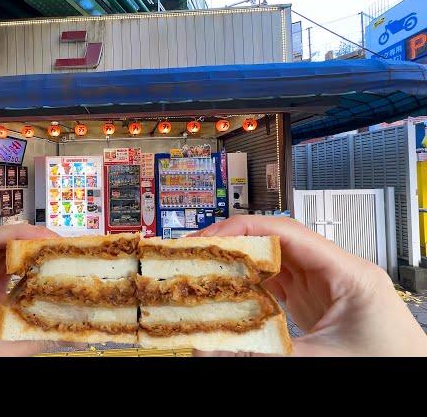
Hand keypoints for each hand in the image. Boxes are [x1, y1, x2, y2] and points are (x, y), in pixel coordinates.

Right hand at [190, 215, 426, 356]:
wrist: (414, 375)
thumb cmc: (388, 362)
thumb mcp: (320, 359)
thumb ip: (262, 353)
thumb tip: (211, 350)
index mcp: (348, 273)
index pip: (289, 233)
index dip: (246, 230)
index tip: (212, 237)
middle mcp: (335, 272)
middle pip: (278, 243)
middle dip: (237, 243)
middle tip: (200, 251)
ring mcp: (325, 287)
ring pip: (276, 262)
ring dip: (242, 264)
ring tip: (209, 267)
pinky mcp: (316, 303)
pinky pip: (279, 284)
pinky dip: (252, 285)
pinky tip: (232, 291)